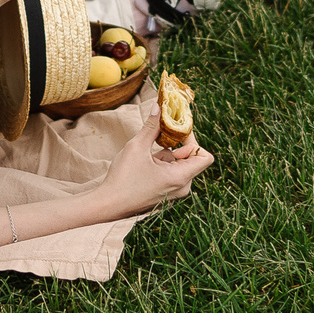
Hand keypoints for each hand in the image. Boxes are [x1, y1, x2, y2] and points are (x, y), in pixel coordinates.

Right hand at [95, 115, 213, 215]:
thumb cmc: (123, 179)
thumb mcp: (136, 148)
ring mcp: (174, 193)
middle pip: (192, 159)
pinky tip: (145, 164)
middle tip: (160, 136)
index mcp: (180, 178)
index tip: (175, 135)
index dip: (193, 142)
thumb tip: (158, 107)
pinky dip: (163, 164)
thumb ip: (151, 127)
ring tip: (147, 155)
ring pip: (180, 166)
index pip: (205, 157)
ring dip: (168, 155)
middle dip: (177, 146)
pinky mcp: (166, 195)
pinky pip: (173, 174)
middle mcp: (182, 187)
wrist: (108, 205)